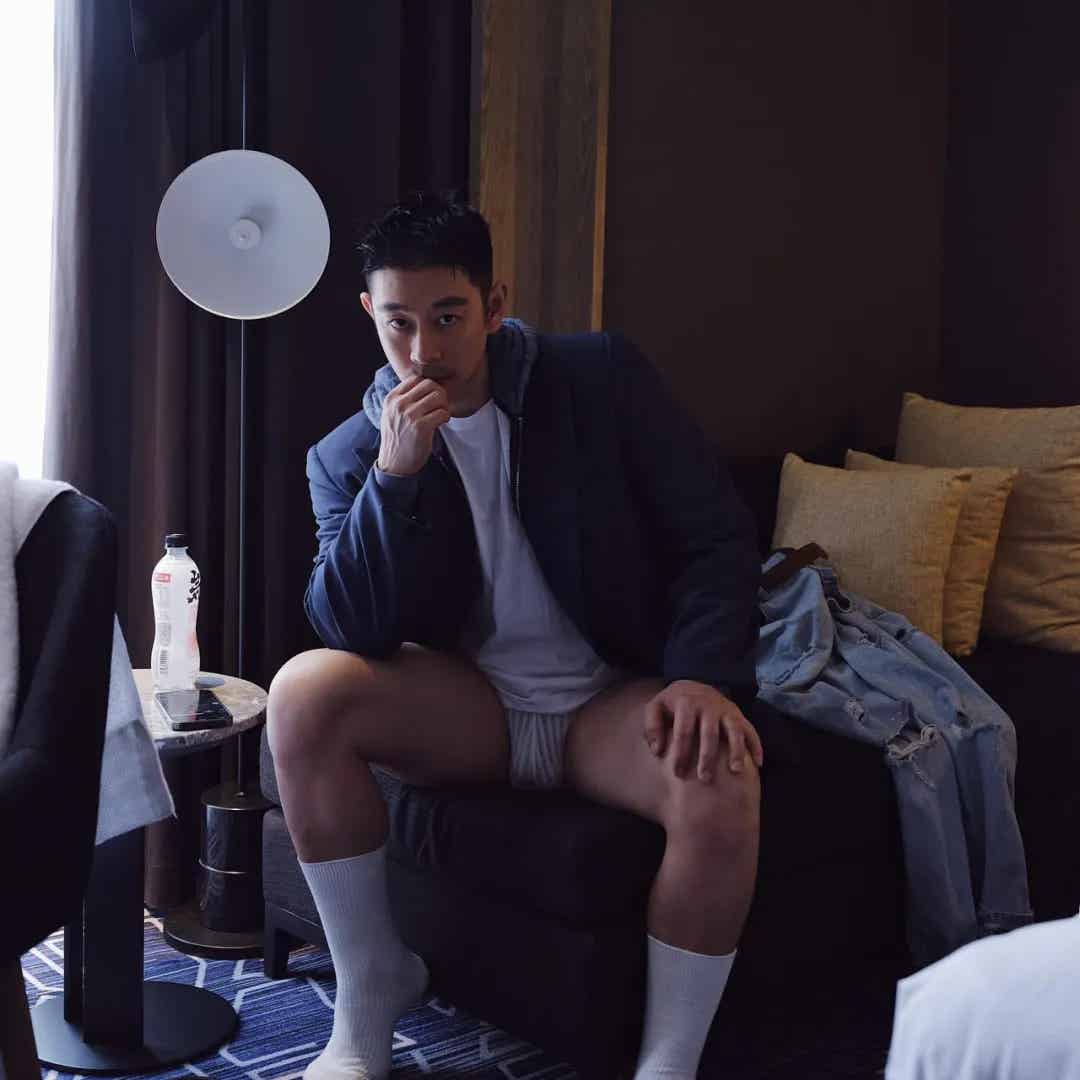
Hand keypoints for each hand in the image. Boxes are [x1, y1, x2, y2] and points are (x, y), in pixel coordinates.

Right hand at [376, 375, 450, 475]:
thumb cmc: (397, 439)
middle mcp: (399, 404)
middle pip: (429, 384)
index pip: (416, 379)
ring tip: (441, 414)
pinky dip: (446, 416)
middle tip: (440, 405)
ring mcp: (409, 415)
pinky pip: (442, 412)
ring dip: (444, 405)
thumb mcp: (391, 414)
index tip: (431, 398)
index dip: (428, 386)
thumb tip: (423, 384)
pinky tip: (441, 423)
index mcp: (392, 399)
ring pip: (438, 396)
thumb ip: (402, 399)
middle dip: (439, 393)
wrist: (394, 464)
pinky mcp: (421, 427)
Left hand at [643, 680, 763, 782]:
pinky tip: (758, 763)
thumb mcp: (656, 708)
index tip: (677, 773)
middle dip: (707, 757)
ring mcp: (726, 709)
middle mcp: (709, 704)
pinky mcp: (739, 714)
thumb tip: (658, 751)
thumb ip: (652, 727)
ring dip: (736, 750)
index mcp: (686, 702)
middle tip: (704, 778)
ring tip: (736, 771)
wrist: (693, 686)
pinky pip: (751, 729)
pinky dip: (756, 745)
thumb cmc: (671, 705)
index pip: (683, 730)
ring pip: (734, 730)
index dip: (680, 752)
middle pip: (709, 733)